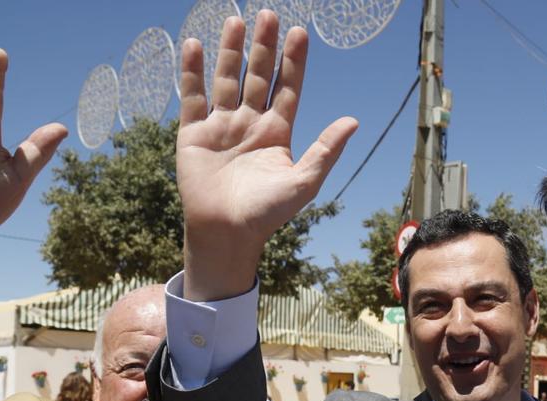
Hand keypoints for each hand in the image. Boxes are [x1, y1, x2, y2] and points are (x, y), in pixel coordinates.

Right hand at [177, 11, 357, 300]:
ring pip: (226, 80)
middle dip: (264, 47)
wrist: (226, 233)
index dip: (293, 62)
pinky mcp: (193, 134)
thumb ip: (326, 150)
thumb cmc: (267, 213)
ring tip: (235, 20)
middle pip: (258, 76)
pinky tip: (195, 45)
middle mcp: (250, 123)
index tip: (299, 33)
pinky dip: (192, 72)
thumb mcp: (303, 182)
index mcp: (277, 132)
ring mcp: (221, 126)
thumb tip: (354, 120)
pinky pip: (193, 97)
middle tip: (269, 14)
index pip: (287, 88)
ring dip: (230, 51)